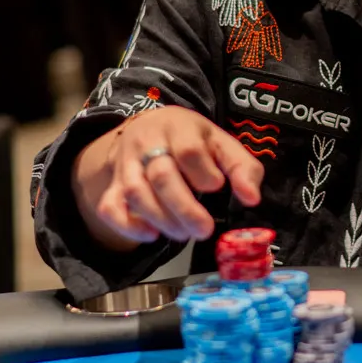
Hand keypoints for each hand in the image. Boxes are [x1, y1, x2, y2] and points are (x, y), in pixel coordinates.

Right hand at [73, 106, 263, 245]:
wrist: (150, 128)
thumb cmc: (193, 140)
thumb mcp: (222, 144)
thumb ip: (243, 168)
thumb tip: (251, 198)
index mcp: (178, 127)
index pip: (189, 151)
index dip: (204, 174)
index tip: (216, 187)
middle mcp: (147, 142)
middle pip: (161, 175)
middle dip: (184, 208)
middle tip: (203, 230)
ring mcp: (126, 163)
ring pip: (136, 192)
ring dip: (161, 219)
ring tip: (183, 234)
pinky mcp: (113, 184)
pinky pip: (110, 207)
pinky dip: (128, 226)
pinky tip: (151, 235)